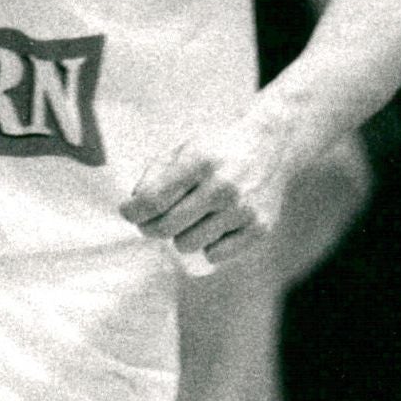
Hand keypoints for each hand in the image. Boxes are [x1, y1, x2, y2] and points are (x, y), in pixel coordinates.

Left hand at [121, 119, 292, 270]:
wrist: (272, 145)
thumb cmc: (219, 149)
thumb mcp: (186, 147)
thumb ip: (156, 173)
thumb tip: (135, 204)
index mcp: (200, 161)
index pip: (154, 200)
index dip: (133, 211)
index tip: (128, 212)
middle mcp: (222, 186)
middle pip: (167, 226)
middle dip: (150, 227)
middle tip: (150, 221)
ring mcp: (242, 210)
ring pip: (187, 244)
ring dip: (180, 236)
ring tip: (189, 220)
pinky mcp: (259, 228)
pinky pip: (215, 255)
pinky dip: (207, 245)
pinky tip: (214, 227)